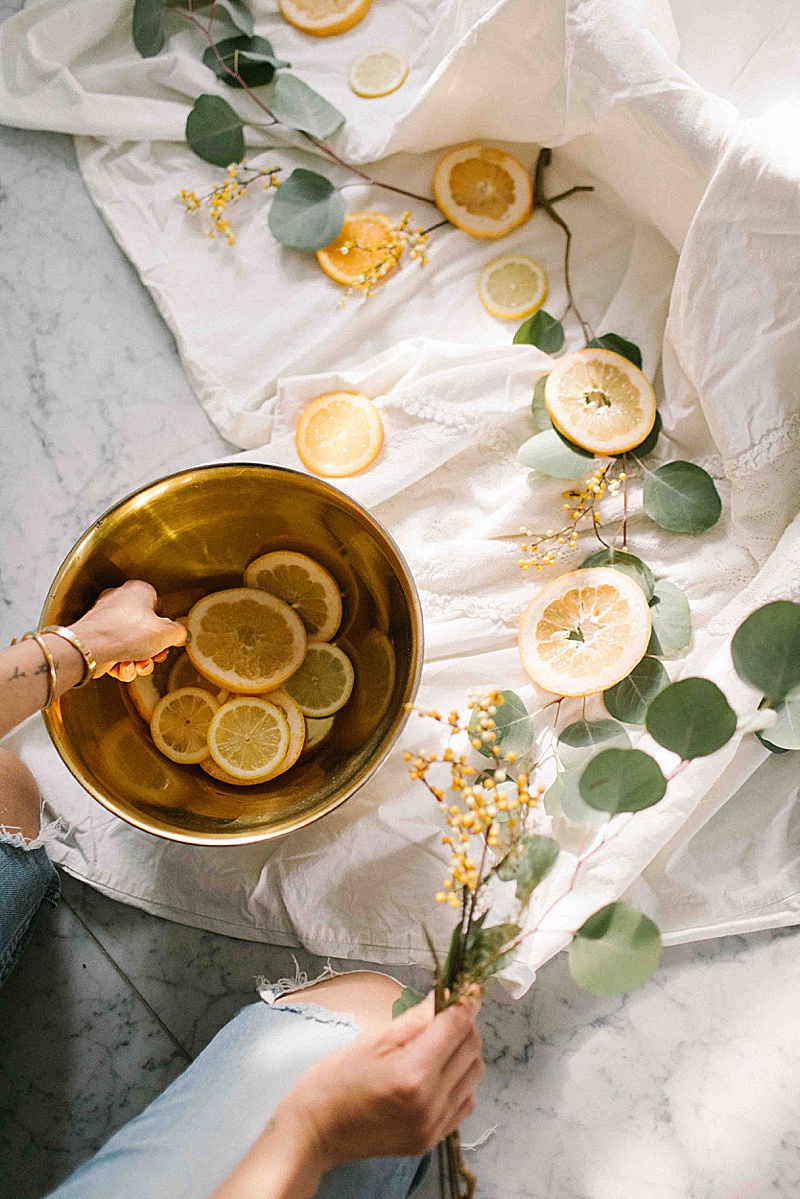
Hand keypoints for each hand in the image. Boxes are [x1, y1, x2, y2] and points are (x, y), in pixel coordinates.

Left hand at [69, 580, 186, 680]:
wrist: (90, 649)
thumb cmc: (125, 633)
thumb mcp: (166, 633)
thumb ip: (180, 633)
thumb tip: (182, 635)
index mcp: (139, 591)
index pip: (161, 610)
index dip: (167, 631)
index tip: (169, 643)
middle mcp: (120, 601)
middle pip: (147, 630)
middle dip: (152, 650)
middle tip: (154, 657)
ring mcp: (106, 619)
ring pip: (132, 644)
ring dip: (139, 660)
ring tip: (137, 666)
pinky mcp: (96, 637)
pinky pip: (116, 651)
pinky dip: (122, 663)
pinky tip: (123, 668)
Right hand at [277, 992, 482, 1170]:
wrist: (315, 1132)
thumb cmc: (334, 1080)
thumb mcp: (372, 1039)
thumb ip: (415, 1018)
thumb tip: (445, 995)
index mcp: (414, 1072)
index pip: (456, 1026)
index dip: (466, 1001)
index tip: (469, 987)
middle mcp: (431, 1101)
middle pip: (471, 1049)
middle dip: (463, 1024)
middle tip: (445, 1011)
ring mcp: (434, 1125)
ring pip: (474, 1075)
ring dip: (464, 1052)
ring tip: (440, 1041)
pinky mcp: (432, 1139)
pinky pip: (465, 1102)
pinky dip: (461, 1081)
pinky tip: (440, 1071)